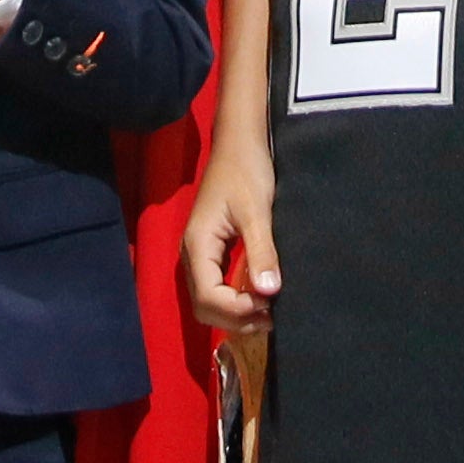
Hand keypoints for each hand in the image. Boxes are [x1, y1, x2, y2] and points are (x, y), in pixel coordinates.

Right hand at [181, 140, 282, 337]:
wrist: (239, 144)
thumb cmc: (246, 171)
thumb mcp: (257, 211)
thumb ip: (261, 251)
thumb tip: (269, 292)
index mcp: (197, 245)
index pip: (208, 297)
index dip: (236, 310)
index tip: (268, 305)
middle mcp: (192, 255)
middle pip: (204, 306)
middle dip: (235, 318)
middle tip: (271, 314)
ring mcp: (201, 255)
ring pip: (210, 301)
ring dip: (236, 312)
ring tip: (269, 310)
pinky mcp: (212, 252)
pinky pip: (217, 287)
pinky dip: (236, 299)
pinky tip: (259, 296)